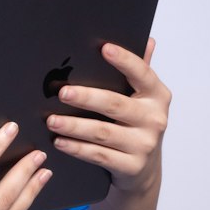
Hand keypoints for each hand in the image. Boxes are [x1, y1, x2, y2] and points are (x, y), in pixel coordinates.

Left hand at [45, 38, 170, 196]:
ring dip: (74, 126)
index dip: (124, 60)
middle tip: (62, 92)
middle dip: (86, 98)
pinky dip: (77, 148)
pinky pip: (98, 155)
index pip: (142, 73)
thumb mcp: (142, 99)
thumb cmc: (136, 125)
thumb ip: (141, 71)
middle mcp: (154, 119)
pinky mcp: (132, 166)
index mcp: (157, 96)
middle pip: (116, 104)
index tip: (104, 48)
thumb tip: (148, 40)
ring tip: (52, 120)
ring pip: (103, 132)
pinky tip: (59, 142)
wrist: (144, 169)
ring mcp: (144, 145)